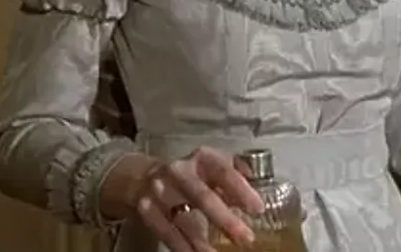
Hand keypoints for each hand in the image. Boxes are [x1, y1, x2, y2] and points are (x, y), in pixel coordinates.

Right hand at [133, 148, 264, 251]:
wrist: (143, 177)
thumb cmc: (191, 174)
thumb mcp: (212, 166)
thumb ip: (235, 174)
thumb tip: (255, 182)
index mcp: (201, 158)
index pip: (223, 171)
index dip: (241, 190)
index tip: (258, 209)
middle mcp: (179, 171)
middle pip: (203, 197)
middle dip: (225, 220)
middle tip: (246, 238)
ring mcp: (160, 191)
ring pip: (183, 220)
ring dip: (203, 242)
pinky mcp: (146, 210)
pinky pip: (167, 233)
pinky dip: (183, 247)